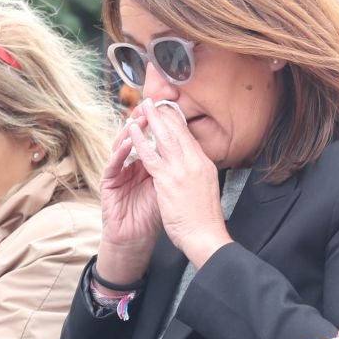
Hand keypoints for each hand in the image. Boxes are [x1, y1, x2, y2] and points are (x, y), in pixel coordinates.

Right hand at [97, 117, 164, 280]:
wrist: (136, 239)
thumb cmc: (152, 216)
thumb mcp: (169, 188)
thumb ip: (174, 169)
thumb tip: (191, 150)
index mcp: (147, 165)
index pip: (153, 140)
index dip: (161, 126)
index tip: (170, 110)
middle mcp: (132, 165)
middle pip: (137, 137)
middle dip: (144, 122)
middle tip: (151, 105)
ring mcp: (118, 172)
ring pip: (122, 145)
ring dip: (131, 131)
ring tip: (139, 119)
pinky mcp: (108, 183)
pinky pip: (114, 164)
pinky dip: (121, 152)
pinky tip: (128, 142)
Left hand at [129, 100, 228, 265]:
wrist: (206, 236)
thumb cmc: (205, 218)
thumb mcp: (206, 189)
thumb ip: (197, 173)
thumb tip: (192, 165)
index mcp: (204, 164)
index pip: (189, 136)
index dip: (176, 121)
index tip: (167, 110)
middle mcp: (194, 162)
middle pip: (177, 131)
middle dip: (164, 114)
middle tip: (153, 101)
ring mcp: (181, 169)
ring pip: (164, 137)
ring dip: (152, 119)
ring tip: (142, 106)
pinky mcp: (167, 179)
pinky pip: (150, 154)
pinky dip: (141, 140)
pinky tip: (133, 130)